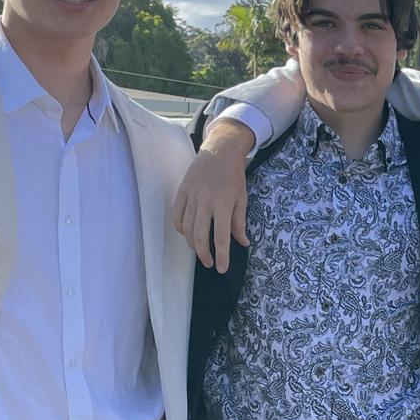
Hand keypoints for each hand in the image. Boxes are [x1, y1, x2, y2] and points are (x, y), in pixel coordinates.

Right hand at [171, 118, 254, 271]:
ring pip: (186, 228)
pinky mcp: (182, 191)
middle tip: (209, 263)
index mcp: (224, 204)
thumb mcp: (242, 198)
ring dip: (192, 243)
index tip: (222, 268)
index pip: (221, 236)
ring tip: (200, 250)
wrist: (220, 151)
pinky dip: (180, 228)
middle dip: (204, 254)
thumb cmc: (234, 176)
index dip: (222, 255)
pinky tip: (187, 234)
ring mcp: (191, 196)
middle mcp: (205, 201)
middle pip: (200, 236)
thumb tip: (243, 243)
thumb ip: (240, 222)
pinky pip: (176, 216)